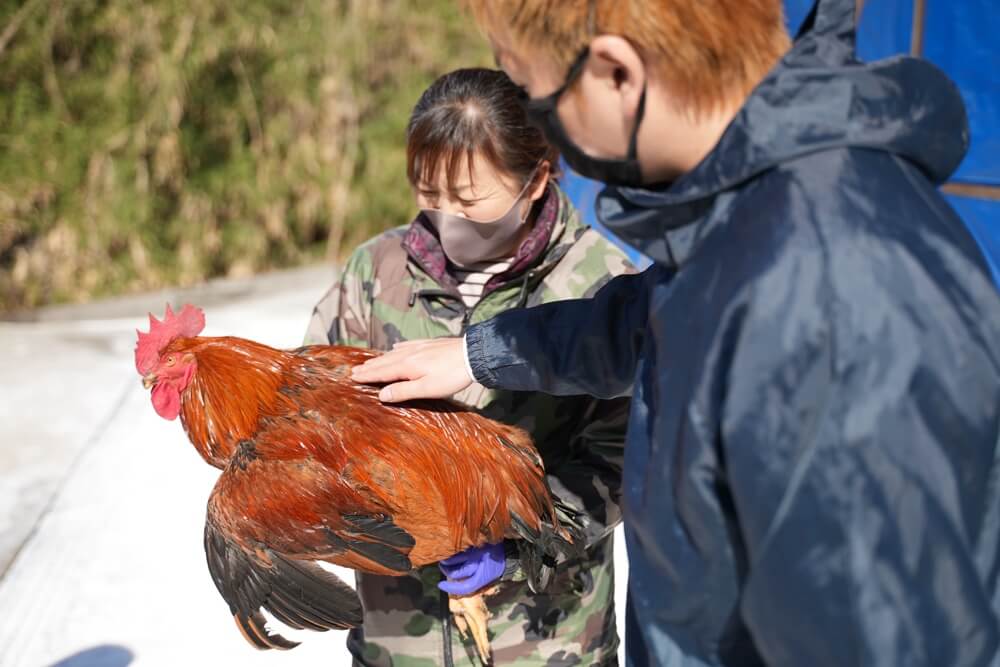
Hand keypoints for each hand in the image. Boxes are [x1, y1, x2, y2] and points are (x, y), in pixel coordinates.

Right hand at [350, 337, 472, 402]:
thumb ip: (403, 391)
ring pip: (394, 353)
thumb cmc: (451, 376)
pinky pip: (407, 344)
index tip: (353, 377)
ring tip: (370, 361)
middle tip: (355, 370)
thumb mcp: (427, 389)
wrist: (472, 355)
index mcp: (406, 366)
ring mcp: (419, 347)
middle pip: (384, 362)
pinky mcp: (429, 344)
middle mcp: (409, 354)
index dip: (367, 376)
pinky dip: (397, 347)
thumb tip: (381, 395)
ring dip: (380, 358)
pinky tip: (396, 346)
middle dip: (369, 367)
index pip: (381, 372)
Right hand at [437, 542, 504, 595]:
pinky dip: (451, 551)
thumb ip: (470, 580)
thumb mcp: (485, 576)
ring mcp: (473, 553)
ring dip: (446, 561)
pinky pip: (456, 548)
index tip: (441, 585)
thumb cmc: (494, 565)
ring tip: (445, 559)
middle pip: (454, 573)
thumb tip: (450, 580)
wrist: (507, 550)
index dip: (451, 588)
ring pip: (452, 561)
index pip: (464, 587)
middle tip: (444, 568)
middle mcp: (477, 565)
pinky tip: (450, 550)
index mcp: (482, 578)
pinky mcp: (472, 543)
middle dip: (446, 571)